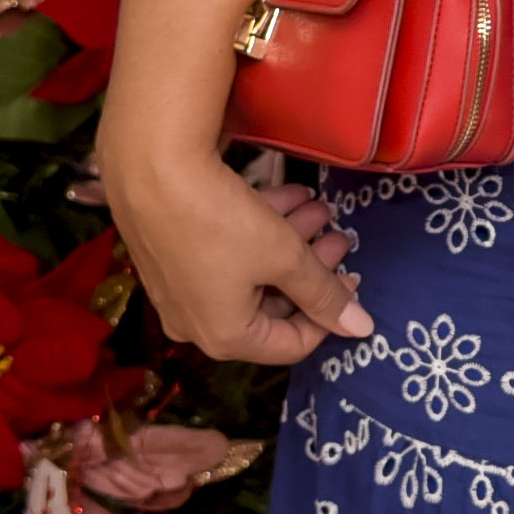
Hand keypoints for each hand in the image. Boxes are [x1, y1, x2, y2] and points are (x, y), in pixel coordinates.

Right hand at [103, 149, 373, 363]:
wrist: (150, 170)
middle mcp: (196, 323)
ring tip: (319, 207)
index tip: (353, 277)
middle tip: (337, 234)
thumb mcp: (285, 257)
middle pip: (271, 305)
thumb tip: (364, 330)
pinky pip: (223, 255)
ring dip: (289, 242)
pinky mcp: (169, 255)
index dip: (330, 312)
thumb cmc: (222, 223)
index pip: (292, 343)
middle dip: (309, 268)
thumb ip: (324, 294)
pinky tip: (288, 195)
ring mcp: (178, 290)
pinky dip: (256, 230)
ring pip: (249, 273)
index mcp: (226, 338)